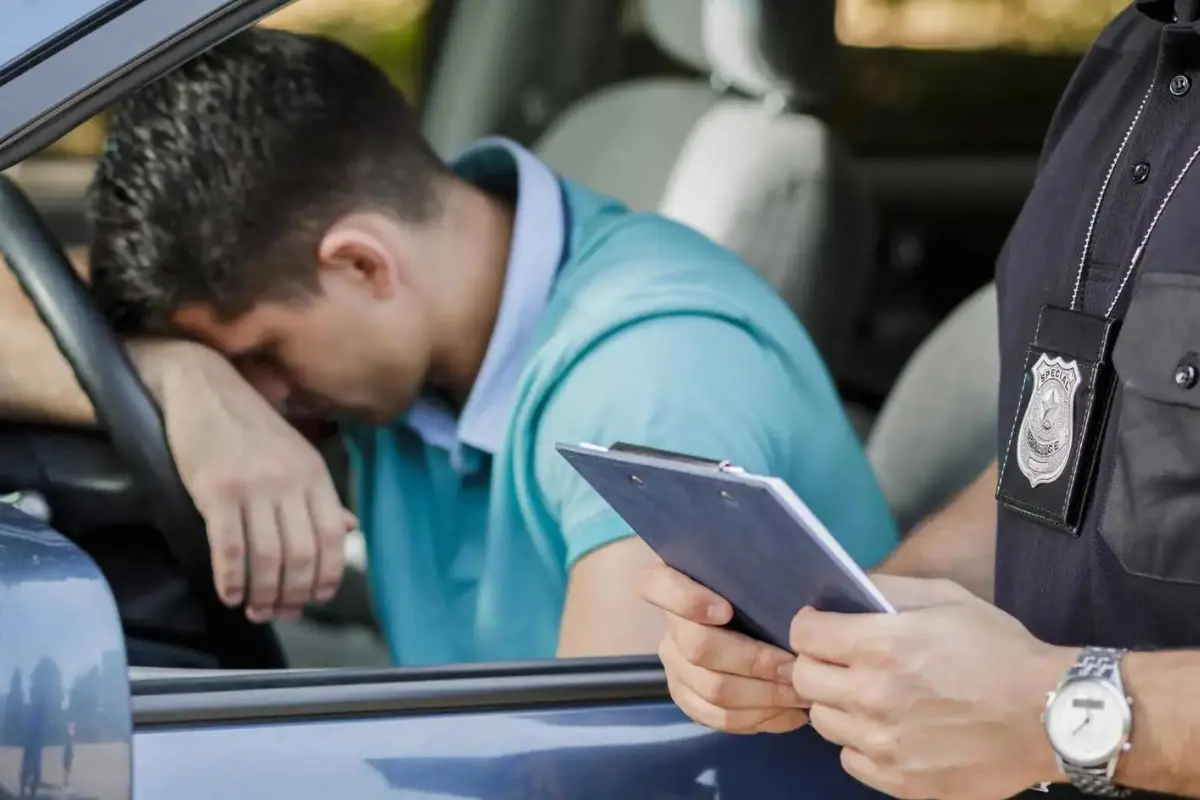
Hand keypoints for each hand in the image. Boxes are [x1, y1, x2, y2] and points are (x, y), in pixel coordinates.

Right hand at [132, 340, 355, 621]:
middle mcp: (289, 481)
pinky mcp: (216, 491)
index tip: (315, 598)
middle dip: (293, 594)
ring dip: (263, 594)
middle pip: (302, 554)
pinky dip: (232, 579)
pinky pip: (229, 547)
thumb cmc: (250, 426)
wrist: (203, 386)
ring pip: (267, 558)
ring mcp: (253, 486)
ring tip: (255, 609)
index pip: (333, 536)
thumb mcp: (296, 455)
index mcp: (314, 474)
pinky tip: (230, 595)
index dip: (327, 575)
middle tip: (280, 612)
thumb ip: (322, 496)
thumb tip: (350, 529)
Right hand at [639, 560, 808, 733]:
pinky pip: (717, 717)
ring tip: (800, 693)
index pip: (656, 585)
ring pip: (711, 690)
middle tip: (794, 666)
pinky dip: (758, 719)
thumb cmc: (755, 590)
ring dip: (763, 695)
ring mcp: (673, 665)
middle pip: (699, 647)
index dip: (687, 600)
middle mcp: (668, 626)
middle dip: (753, 661)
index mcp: (672, 581)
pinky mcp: (686, 697)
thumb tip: (799, 608)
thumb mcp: (755, 575)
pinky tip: (789, 713)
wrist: (745, 623)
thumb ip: (761, 578)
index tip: (726, 610)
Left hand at [789, 575, 1074, 799]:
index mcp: (878, 646)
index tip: (824, 629)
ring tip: (871, 697)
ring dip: (839, 705)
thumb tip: (845, 591)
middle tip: (844, 663)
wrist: (1050, 714)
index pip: (803, 635)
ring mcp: (883, 745)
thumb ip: (887, 591)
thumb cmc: (999, 650)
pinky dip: (862, 744)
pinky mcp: (901, 782)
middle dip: (818, 665)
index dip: (811, 627)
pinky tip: (890, 730)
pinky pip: (851, 760)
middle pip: (803, 679)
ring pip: (823, 722)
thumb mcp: (946, 599)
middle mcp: (871, 697)